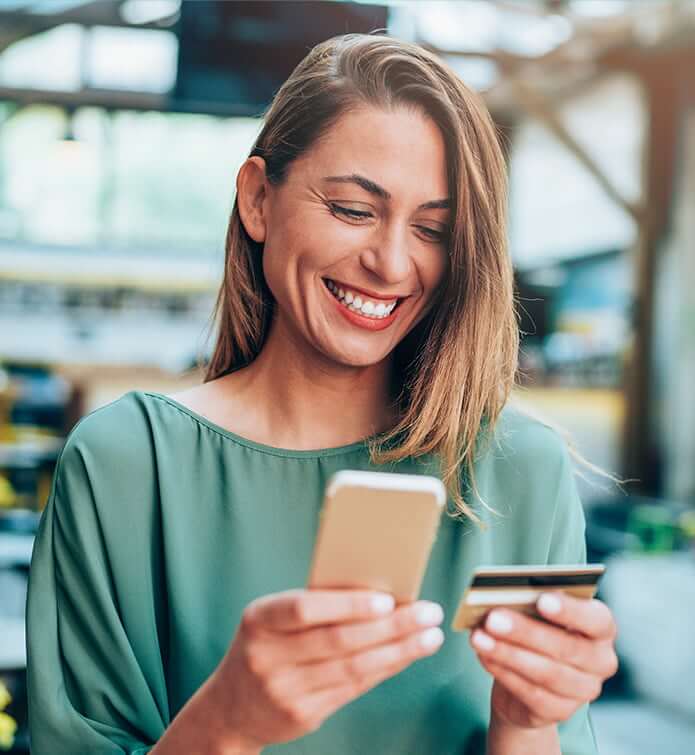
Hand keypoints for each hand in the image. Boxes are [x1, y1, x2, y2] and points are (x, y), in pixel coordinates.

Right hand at [212, 588, 443, 749]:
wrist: (231, 706)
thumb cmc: (265, 645)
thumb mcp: (272, 619)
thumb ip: (312, 606)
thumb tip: (376, 592)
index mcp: (259, 619)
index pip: (305, 609)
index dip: (347, 605)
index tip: (387, 599)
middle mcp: (268, 656)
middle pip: (340, 640)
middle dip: (391, 626)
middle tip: (428, 612)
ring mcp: (285, 690)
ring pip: (353, 667)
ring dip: (399, 650)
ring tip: (430, 636)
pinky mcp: (303, 715)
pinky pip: (353, 688)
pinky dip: (384, 669)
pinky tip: (407, 656)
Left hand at [469, 592, 617, 729]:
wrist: (527, 678)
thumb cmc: (536, 629)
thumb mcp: (536, 612)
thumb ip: (528, 603)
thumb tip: (501, 598)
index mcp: (602, 627)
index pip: (596, 619)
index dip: (570, 610)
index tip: (542, 598)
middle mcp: (601, 661)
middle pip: (566, 647)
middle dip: (525, 631)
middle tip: (493, 618)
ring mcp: (584, 690)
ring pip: (546, 673)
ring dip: (508, 653)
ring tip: (479, 638)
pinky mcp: (561, 711)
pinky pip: (531, 693)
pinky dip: (503, 672)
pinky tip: (483, 656)